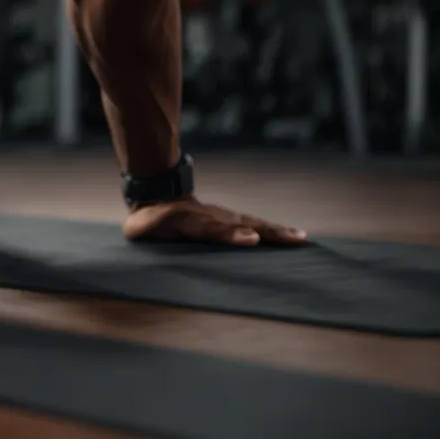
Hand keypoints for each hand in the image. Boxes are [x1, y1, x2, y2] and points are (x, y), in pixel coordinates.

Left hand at [123, 197, 308, 246]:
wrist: (159, 200)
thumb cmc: (148, 222)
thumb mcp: (140, 227)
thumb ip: (142, 228)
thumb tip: (138, 230)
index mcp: (190, 221)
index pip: (213, 229)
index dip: (230, 234)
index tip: (252, 240)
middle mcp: (213, 217)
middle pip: (242, 224)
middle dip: (268, 232)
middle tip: (295, 238)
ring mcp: (225, 218)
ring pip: (254, 224)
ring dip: (278, 232)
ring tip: (301, 239)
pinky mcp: (233, 222)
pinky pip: (256, 227)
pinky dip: (276, 232)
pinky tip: (296, 238)